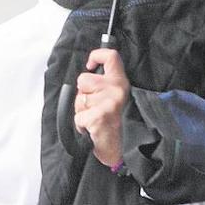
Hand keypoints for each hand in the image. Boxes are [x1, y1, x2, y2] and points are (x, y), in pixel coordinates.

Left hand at [74, 47, 130, 167]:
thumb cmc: (119, 123)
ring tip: (96, 119)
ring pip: (79, 100)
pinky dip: (81, 125)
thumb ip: (105, 84)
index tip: (90, 64)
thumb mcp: (117, 98)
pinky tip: (93, 129)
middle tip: (96, 107)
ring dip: (82, 111)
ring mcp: (107, 103)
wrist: (126, 148)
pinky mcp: (98, 117)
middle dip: (83, 95)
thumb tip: (88, 76)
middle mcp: (116, 90)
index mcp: (121, 83)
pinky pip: (78, 116)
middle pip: (83, 80)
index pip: (110, 57)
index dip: (96, 55)